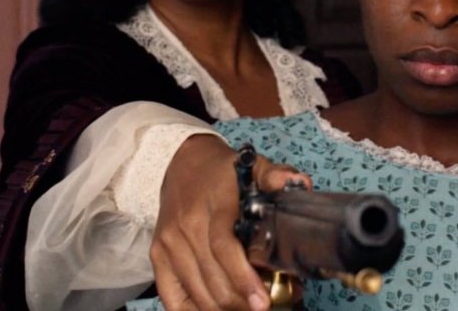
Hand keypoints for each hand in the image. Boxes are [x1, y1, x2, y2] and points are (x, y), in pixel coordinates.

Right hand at [151, 135, 310, 310]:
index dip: (242, 277)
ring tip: (246, 308)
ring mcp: (169, 241)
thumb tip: (300, 182)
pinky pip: (172, 296)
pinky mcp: (157, 254)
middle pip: (211, 276)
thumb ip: (275, 176)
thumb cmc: (222, 170)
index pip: (223, 245)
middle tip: (263, 305)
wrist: (182, 161)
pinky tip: (216, 310)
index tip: (262, 300)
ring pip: (195, 290)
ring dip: (222, 308)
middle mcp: (187, 224)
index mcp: (214, 203)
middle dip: (239, 300)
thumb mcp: (252, 166)